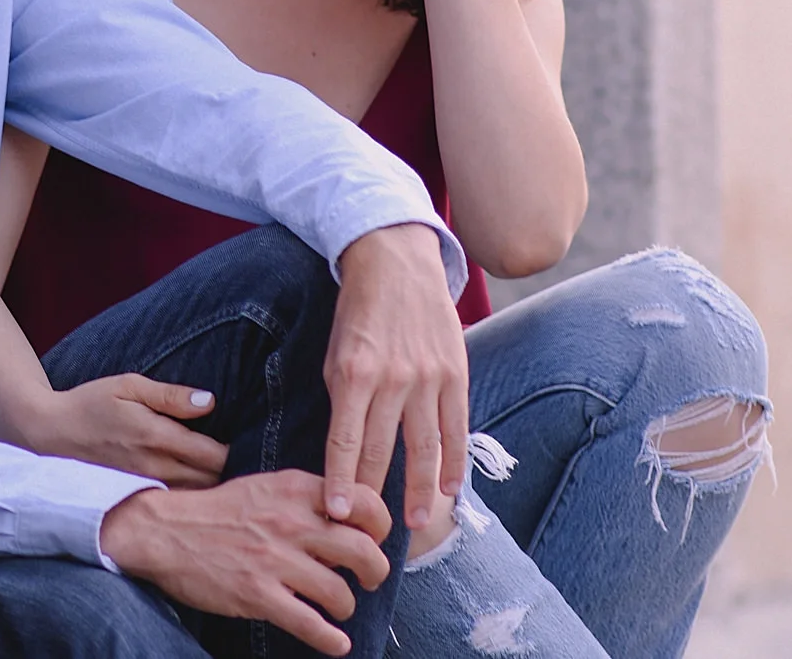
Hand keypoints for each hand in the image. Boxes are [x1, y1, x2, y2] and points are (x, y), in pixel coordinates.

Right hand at [18, 374, 228, 488]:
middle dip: (225, 473)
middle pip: (208, 483)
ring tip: (214, 476)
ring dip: (208, 490)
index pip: (213, 456)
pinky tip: (190, 492)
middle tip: (231, 460)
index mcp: (156, 437)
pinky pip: (169, 507)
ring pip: (191, 500)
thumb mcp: (129, 386)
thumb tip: (210, 402)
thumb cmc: (91, 404)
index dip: (231, 451)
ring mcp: (141, 488)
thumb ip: (170, 396)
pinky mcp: (131, 499)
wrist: (48, 434)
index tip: (235, 441)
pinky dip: (185, 501)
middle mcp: (152, 468)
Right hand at [99, 475, 391, 656]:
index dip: (381, 524)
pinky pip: (308, 623)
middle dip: (376, 571)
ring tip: (341, 608)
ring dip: (347, 605)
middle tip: (369, 578)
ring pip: (339, 591)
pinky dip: (330, 639)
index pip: (364, 501)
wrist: (167, 532)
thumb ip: (307, 498)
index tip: (377, 538)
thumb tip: (346, 518)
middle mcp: (292, 523)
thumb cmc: (221, 510)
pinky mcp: (258, 595)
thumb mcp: (268, 486)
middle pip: (363, 550)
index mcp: (297, 490)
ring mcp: (275, 561)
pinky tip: (338, 644)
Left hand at [326, 222, 468, 532]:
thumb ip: (342, 400)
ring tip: (415, 523)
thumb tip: (347, 454)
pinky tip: (449, 488)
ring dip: (419, 490)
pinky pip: (456, 425)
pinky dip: (453, 459)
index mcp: (353, 373)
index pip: (345, 441)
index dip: (341, 482)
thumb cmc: (358, 311)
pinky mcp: (455, 370)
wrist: (396, 259)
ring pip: (424, 446)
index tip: (337, 515)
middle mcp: (392, 377)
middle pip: (383, 451)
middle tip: (372, 532)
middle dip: (375, 495)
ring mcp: (427, 375)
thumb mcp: (335, 352)